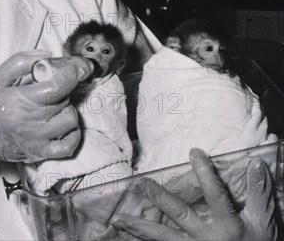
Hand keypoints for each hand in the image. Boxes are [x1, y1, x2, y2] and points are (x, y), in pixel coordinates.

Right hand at [0, 50, 92, 163]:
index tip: (77, 67)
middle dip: (63, 88)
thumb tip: (48, 56)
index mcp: (20, 101)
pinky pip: (69, 145)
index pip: (58, 86)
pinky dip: (72, 133)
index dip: (73, 73)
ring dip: (66, 108)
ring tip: (52, 104)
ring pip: (70, 120)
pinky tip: (62, 123)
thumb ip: (23, 61)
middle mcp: (31, 123)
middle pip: (65, 100)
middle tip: (51, 86)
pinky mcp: (40, 154)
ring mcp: (37, 141)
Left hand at [111, 148, 277, 240]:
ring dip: (139, 227)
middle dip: (160, 198)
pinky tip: (127, 236)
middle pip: (179, 215)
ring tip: (119, 219)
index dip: (205, 172)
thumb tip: (256, 163)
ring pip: (162, 238)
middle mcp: (206, 238)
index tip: (194, 151)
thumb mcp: (262, 221)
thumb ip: (258, 193)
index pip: (215, 194)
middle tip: (141, 183)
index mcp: (227, 226)